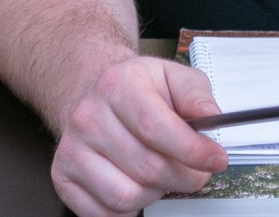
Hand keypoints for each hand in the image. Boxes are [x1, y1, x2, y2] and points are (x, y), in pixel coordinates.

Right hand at [51, 54, 230, 216]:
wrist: (95, 96)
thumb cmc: (138, 89)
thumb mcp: (173, 76)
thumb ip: (195, 95)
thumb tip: (211, 118)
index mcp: (117, 85)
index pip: (156, 127)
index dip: (192, 150)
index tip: (216, 160)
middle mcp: (88, 117)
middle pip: (147, 167)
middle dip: (184, 177)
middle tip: (197, 172)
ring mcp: (71, 150)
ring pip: (127, 195)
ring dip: (157, 193)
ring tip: (164, 176)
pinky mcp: (63, 178)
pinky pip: (105, 213)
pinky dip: (131, 209)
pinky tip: (140, 186)